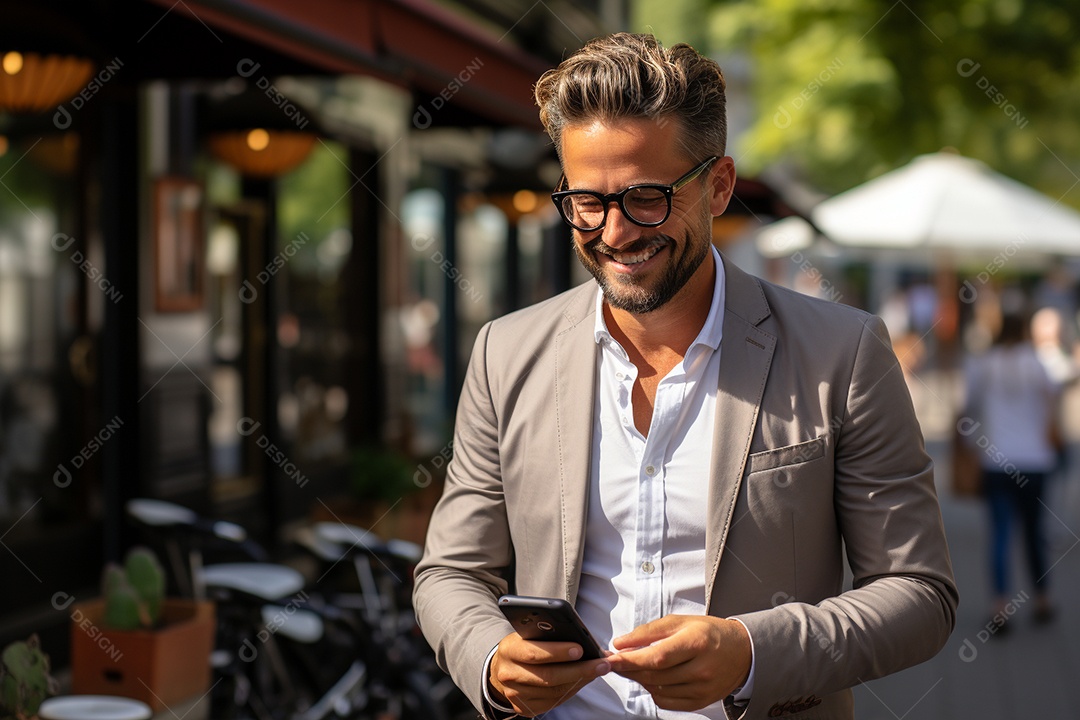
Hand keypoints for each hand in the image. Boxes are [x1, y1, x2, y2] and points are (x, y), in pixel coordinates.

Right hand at [489, 632, 611, 716]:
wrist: (502, 668)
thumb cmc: (523, 646)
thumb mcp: (529, 634)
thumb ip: (548, 633)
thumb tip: (582, 638)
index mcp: (509, 649)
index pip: (534, 652)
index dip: (558, 652)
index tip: (580, 649)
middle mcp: (509, 674)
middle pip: (549, 676)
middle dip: (579, 670)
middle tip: (602, 664)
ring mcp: (515, 694)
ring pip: (554, 691)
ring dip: (580, 681)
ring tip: (598, 670)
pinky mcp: (523, 707)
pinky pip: (553, 701)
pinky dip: (572, 690)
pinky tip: (583, 680)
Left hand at [605, 615, 750, 711]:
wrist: (742, 652)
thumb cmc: (709, 633)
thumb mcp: (681, 622)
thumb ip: (649, 632)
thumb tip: (621, 643)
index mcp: (696, 643)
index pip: (657, 656)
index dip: (631, 659)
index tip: (612, 657)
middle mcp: (701, 668)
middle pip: (655, 675)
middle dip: (629, 669)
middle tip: (614, 661)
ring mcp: (702, 688)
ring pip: (657, 690)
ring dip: (639, 679)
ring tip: (633, 667)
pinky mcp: (701, 701)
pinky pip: (667, 702)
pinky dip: (653, 691)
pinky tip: (651, 678)